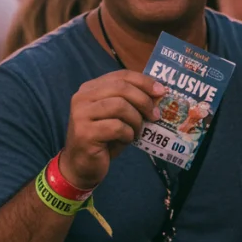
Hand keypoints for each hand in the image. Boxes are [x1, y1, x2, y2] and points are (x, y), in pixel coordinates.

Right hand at [61, 70, 164, 188]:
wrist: (82, 165)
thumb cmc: (104, 139)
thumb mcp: (119, 117)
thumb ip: (132, 102)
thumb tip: (158, 94)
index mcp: (91, 88)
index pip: (121, 75)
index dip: (144, 81)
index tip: (161, 91)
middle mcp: (82, 97)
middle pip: (121, 88)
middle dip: (143, 100)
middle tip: (155, 115)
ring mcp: (81, 114)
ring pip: (120, 106)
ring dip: (136, 120)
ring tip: (137, 132)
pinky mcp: (85, 133)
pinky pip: (116, 127)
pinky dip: (128, 134)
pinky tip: (126, 140)